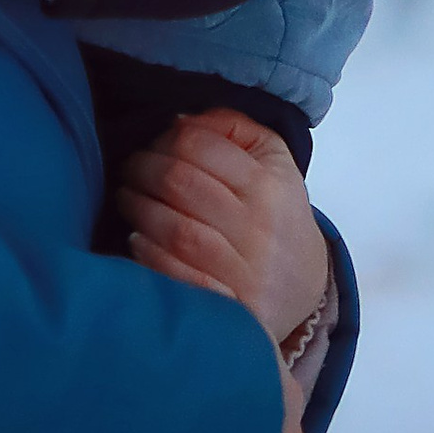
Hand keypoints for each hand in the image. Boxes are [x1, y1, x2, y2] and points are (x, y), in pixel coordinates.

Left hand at [115, 108, 329, 342]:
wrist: (306, 286)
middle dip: (142, 170)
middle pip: (180, 183)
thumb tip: (177, 122)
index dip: (164, 139)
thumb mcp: (273, 159)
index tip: (150, 145)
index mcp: (268, 183)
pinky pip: (177, 278)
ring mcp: (244, 273)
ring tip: (127, 199)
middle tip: (129, 170)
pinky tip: (137, 239)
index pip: (201, 145)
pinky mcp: (229, 310)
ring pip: (175, 230)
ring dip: (138, 209)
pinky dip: (149, 255)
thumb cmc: (279, 215)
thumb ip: (232, 128)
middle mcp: (257, 227)